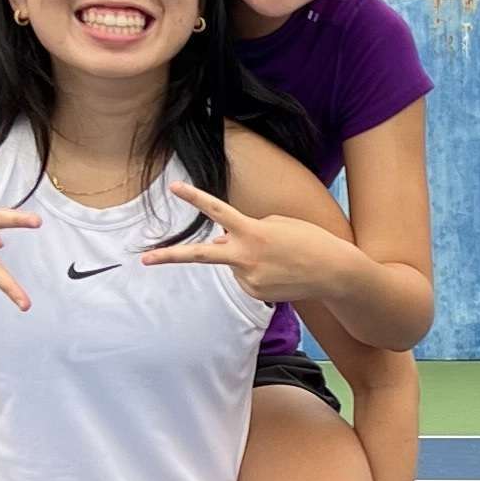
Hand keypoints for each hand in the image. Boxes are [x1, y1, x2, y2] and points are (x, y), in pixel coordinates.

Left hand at [147, 183, 361, 307]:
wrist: (334, 273)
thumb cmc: (309, 241)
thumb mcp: (278, 224)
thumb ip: (245, 231)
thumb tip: (219, 246)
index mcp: (253, 231)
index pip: (218, 211)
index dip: (195, 197)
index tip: (175, 187)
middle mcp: (245, 256)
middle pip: (200, 255)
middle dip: (170, 257)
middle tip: (145, 260)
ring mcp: (248, 278)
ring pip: (232, 263)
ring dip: (246, 258)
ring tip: (278, 258)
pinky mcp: (254, 293)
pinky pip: (244, 277)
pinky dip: (256, 272)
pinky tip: (278, 271)